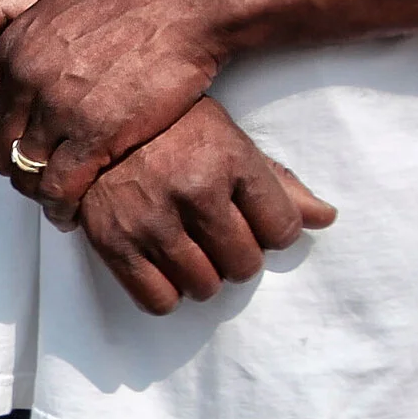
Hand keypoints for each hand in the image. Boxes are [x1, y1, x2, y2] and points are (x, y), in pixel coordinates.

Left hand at [0, 0, 229, 224]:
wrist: (186, 1)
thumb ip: (6, 4)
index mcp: (15, 48)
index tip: (6, 146)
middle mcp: (28, 80)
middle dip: (12, 167)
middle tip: (32, 178)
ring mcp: (60, 109)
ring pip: (27, 170)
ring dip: (37, 190)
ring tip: (52, 199)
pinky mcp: (97, 135)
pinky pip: (62, 186)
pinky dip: (61, 206)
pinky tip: (71, 212)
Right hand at [74, 97, 335, 312]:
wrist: (91, 118)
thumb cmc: (171, 128)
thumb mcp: (229, 140)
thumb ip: (277, 182)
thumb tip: (326, 219)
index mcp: (230, 159)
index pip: (282, 229)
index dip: (273, 231)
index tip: (256, 222)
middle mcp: (194, 190)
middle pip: (246, 265)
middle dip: (239, 256)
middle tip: (219, 237)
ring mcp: (152, 219)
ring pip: (206, 287)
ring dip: (205, 277)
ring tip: (191, 250)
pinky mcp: (113, 241)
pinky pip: (158, 301)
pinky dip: (167, 293)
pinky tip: (163, 266)